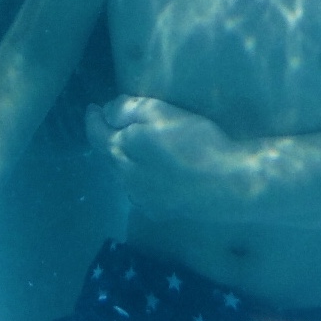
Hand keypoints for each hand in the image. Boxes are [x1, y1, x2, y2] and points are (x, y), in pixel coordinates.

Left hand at [86, 96, 243, 222]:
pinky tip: (153, 173)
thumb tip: (107, 112)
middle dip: (108, 138)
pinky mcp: (159, 211)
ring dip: (124, 159)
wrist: (228, 184)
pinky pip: (140, 191)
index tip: (93, 108)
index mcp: (121, 152)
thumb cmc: (194, 142)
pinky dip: (139, 178)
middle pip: (109, 155)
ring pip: (123, 175)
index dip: (93, 119)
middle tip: (113, 122)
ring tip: (134, 146)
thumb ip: (128, 109)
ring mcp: (141, 199)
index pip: (96, 134)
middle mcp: (125, 180)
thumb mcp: (160, 113)